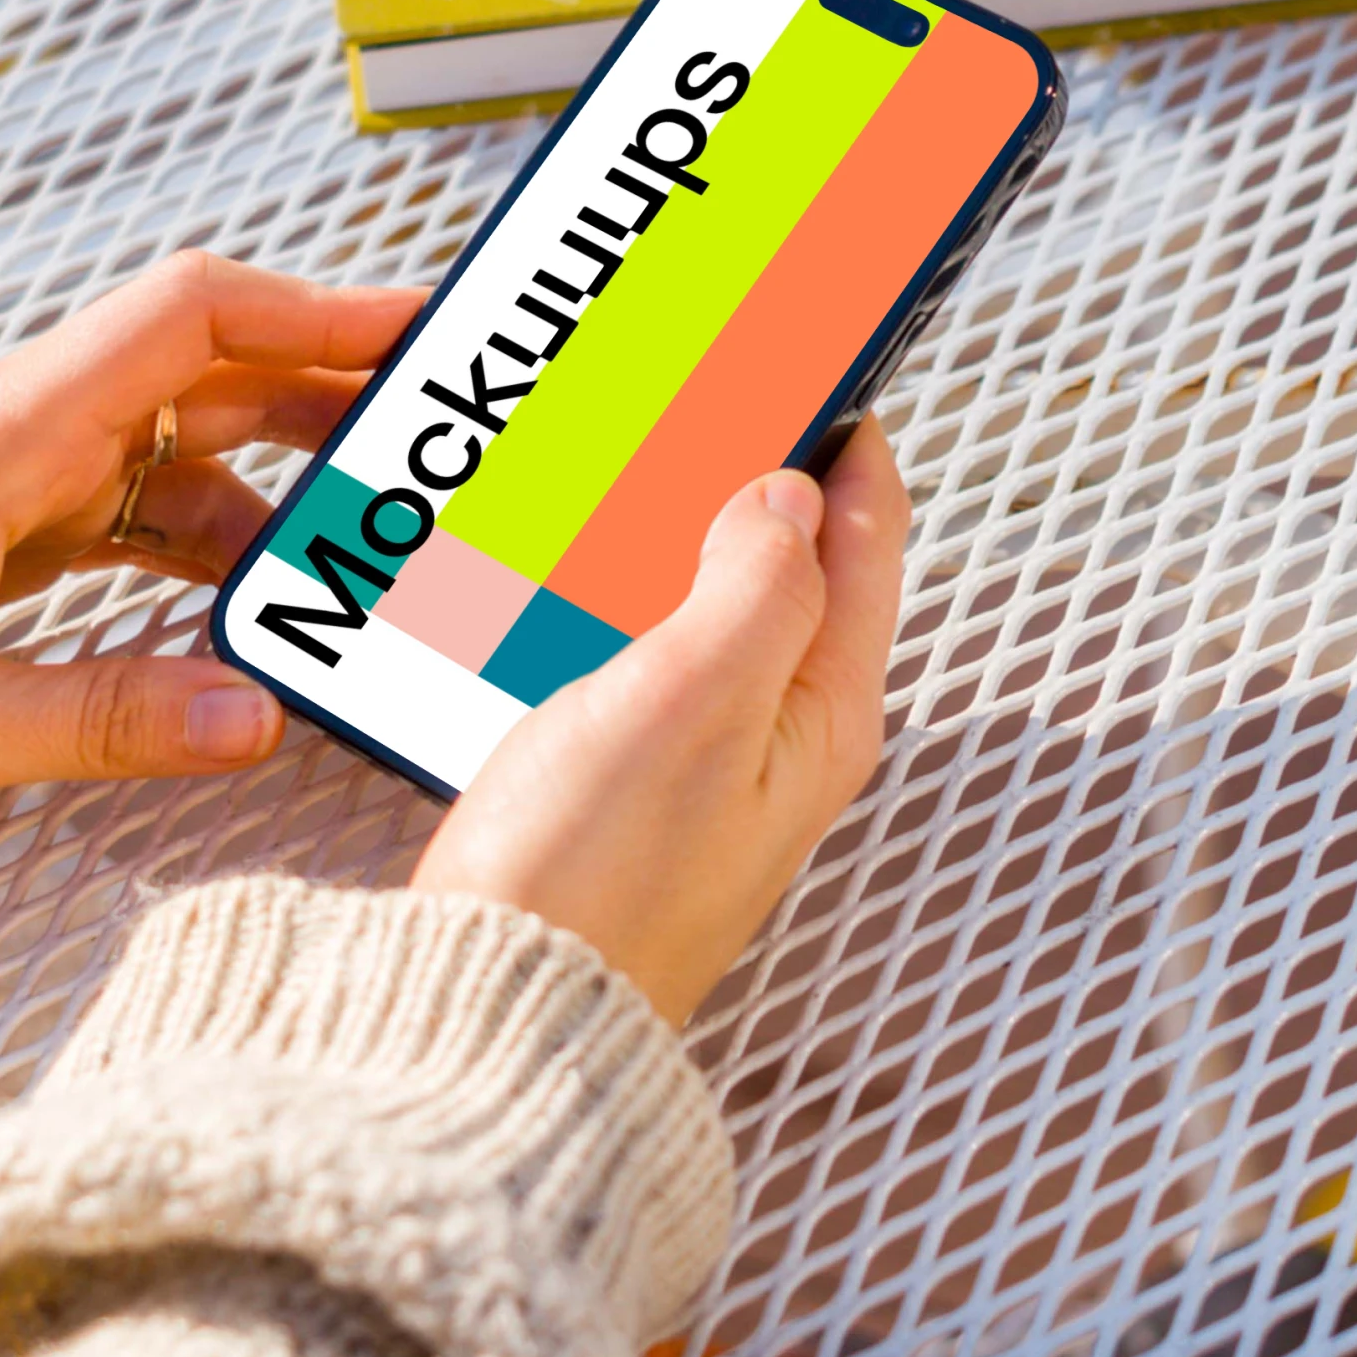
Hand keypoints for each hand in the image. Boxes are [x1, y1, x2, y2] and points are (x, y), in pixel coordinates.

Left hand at [0, 252, 419, 858]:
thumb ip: (97, 723)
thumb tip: (252, 718)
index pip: (184, 319)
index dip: (315, 310)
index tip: (424, 328)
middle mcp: (3, 432)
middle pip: (204, 365)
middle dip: (335, 385)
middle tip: (453, 427)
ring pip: (175, 438)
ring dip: (281, 474)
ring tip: (384, 527)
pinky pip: (127, 503)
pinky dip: (206, 535)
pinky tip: (259, 596)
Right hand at [413, 426, 909, 1025]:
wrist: (489, 1013)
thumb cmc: (594, 882)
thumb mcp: (693, 699)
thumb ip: (756, 581)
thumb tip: (790, 492)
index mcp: (822, 708)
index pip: (866, 530)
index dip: (844, 426)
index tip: (810, 342)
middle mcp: (777, 735)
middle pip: (786, 557)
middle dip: (748, 464)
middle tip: (702, 379)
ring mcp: (700, 763)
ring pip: (699, 599)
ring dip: (666, 523)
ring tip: (622, 447)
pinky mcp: (622, 785)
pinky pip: (627, 652)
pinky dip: (603, 590)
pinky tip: (552, 563)